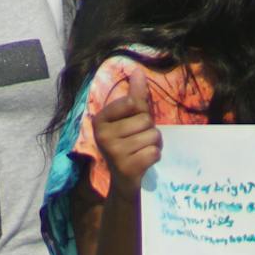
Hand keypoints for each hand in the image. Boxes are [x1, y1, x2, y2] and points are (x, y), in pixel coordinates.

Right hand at [92, 67, 161, 190]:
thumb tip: (138, 70)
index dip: (141, 113)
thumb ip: (135, 96)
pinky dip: (155, 156)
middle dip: (149, 130)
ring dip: (153, 144)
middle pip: (145, 120)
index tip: (131, 125)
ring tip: (141, 152)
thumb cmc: (129, 145)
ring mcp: (114, 152)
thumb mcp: (129, 120)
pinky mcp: (127, 167)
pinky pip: (154, 152)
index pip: (133, 102)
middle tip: (138, 142)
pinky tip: (144, 162)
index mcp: (100, 120)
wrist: (124, 183)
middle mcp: (102, 136)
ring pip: (153, 135)